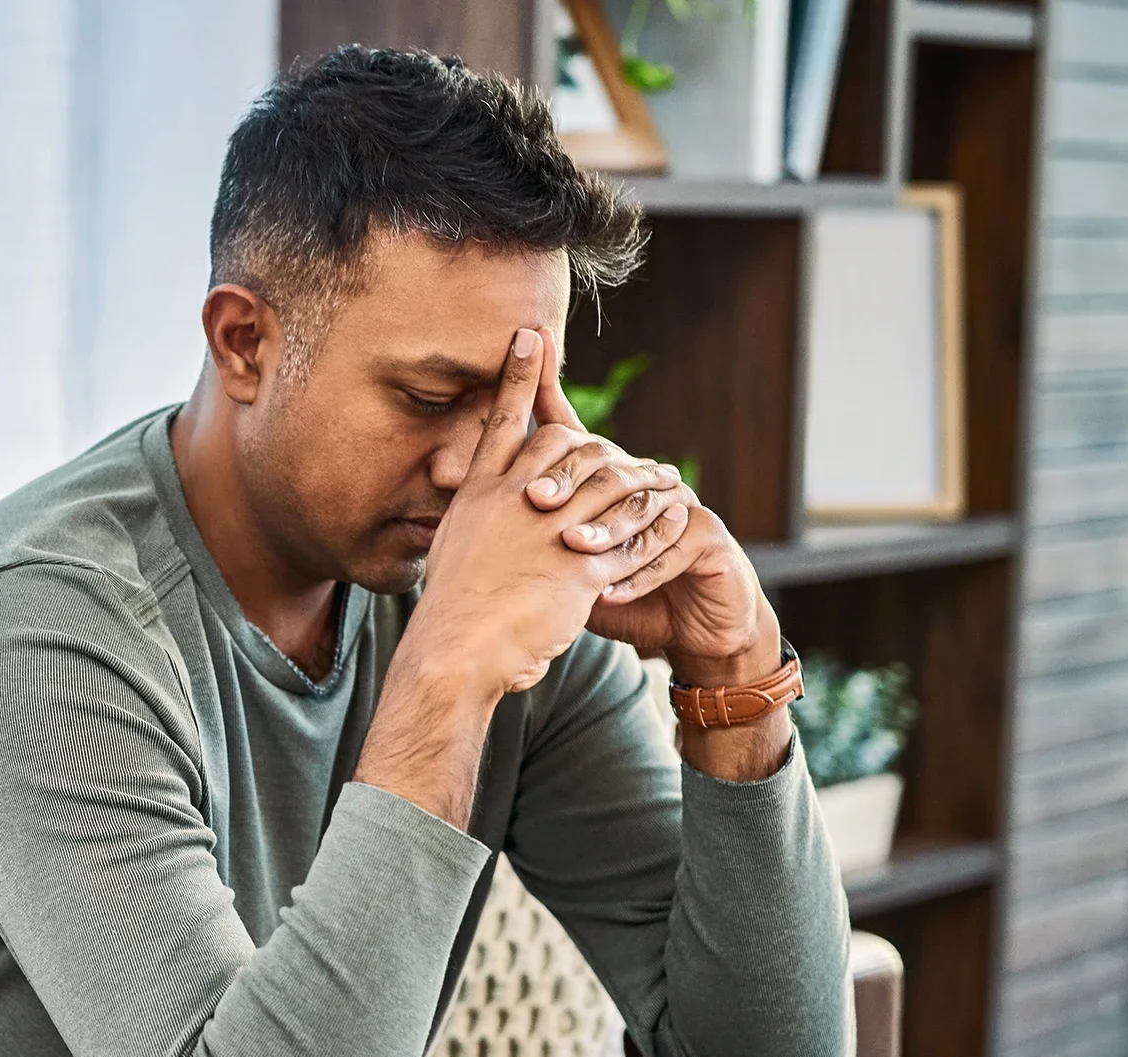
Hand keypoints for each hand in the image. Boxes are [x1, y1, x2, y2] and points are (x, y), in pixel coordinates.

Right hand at [407, 328, 693, 693]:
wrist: (456, 651)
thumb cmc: (450, 611)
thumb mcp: (452, 547)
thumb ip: (472, 518)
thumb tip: (470, 503)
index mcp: (480, 493)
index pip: (503, 420)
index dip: (519, 376)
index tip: (532, 335)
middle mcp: (514, 499)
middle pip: (566, 445)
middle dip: (600, 439)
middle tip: (632, 449)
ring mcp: (548, 528)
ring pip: (608, 486)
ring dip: (643, 477)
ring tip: (667, 477)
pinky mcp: (579, 566)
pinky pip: (628, 537)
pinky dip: (655, 525)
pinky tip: (677, 516)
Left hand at [517, 326, 780, 686]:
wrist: (685, 631)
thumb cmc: (614, 595)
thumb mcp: (562, 568)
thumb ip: (528, 538)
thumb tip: (462, 514)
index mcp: (602, 480)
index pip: (568, 431)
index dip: (542, 390)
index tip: (523, 356)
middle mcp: (641, 480)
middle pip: (604, 462)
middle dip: (569, 479)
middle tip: (536, 499)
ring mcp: (679, 503)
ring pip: (638, 505)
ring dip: (603, 529)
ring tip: (571, 548)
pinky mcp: (709, 537)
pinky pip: (673, 546)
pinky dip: (639, 571)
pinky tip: (609, 591)